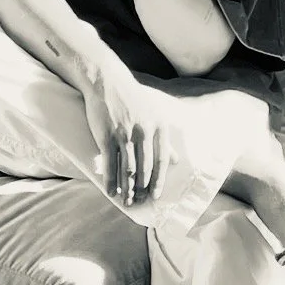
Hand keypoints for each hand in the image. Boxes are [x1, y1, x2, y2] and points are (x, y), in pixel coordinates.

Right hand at [79, 59, 167, 208]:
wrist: (108, 82)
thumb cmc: (132, 99)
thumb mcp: (154, 115)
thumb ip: (165, 139)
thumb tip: (176, 161)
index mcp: (159, 126)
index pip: (162, 160)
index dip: (159, 180)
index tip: (156, 195)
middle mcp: (144, 131)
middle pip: (145, 168)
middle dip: (143, 188)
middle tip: (139, 201)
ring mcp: (125, 134)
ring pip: (128, 169)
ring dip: (128, 189)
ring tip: (127, 201)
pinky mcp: (107, 136)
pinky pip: (110, 164)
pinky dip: (111, 181)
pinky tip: (111, 192)